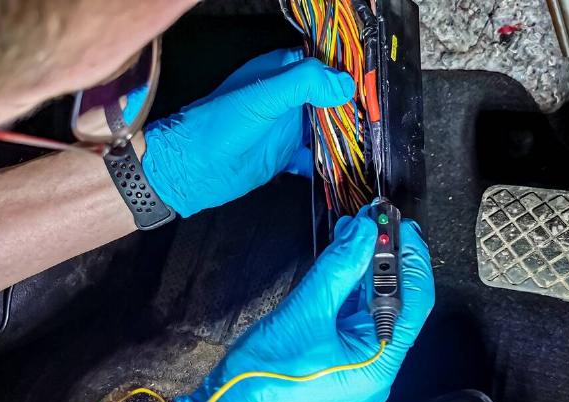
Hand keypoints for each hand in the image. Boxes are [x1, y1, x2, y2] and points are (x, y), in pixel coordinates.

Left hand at [142, 49, 354, 216]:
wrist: (194, 171)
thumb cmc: (220, 127)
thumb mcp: (264, 96)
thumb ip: (304, 83)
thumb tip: (344, 85)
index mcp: (278, 73)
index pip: (320, 63)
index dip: (343, 70)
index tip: (368, 82)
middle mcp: (285, 99)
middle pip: (328, 97)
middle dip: (350, 106)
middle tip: (375, 115)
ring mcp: (286, 128)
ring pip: (324, 127)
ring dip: (343, 135)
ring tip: (369, 140)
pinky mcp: (284, 156)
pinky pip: (314, 158)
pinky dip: (328, 162)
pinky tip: (344, 166)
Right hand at [177, 210, 434, 401]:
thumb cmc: (263, 380)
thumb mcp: (304, 314)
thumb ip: (338, 269)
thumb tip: (365, 233)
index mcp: (379, 363)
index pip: (414, 301)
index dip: (411, 257)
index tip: (398, 223)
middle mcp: (376, 366)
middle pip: (396, 303)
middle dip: (386, 259)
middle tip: (375, 221)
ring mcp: (356, 365)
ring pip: (372, 309)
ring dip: (364, 270)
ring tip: (355, 231)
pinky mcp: (336, 361)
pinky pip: (352, 320)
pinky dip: (348, 289)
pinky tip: (341, 260)